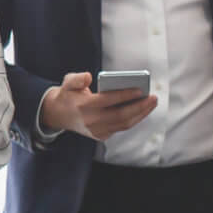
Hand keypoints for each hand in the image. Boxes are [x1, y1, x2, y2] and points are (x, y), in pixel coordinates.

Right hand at [40, 72, 156, 140]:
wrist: (59, 115)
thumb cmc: (68, 95)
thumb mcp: (67, 83)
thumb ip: (76, 79)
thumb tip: (88, 76)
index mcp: (82, 106)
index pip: (107, 101)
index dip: (124, 95)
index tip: (140, 90)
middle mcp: (90, 121)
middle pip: (120, 115)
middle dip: (139, 107)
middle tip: (153, 97)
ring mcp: (96, 130)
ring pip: (124, 124)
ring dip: (141, 114)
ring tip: (152, 103)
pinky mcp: (101, 135)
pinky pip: (121, 127)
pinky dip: (134, 119)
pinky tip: (143, 109)